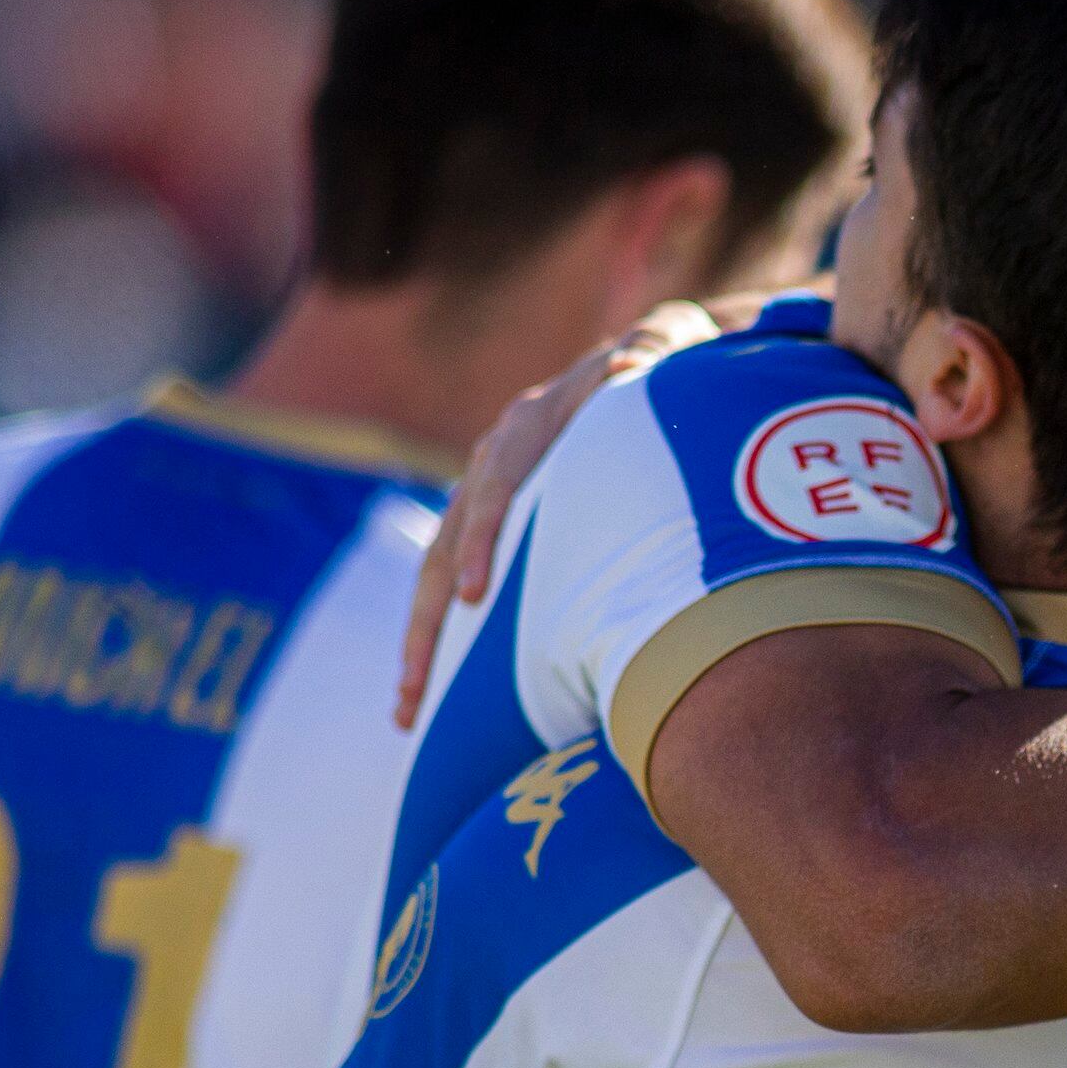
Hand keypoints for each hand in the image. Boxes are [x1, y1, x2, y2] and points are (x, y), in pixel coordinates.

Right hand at [392, 286, 798, 726]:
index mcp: (527, 428)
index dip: (480, 540)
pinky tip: (431, 696)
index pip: (493, 490)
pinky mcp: (494, 528)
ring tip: (408, 711)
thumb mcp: (655, 356)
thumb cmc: (658, 373)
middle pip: (445, 548)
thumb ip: (647, 356)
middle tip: (416, 689)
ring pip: (437, 576)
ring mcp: (487, 496)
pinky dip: (444, 637)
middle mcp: (492, 463)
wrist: (643, 362)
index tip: (472, 594)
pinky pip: (454, 585)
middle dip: (428, 624)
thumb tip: (633, 362)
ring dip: (423, 645)